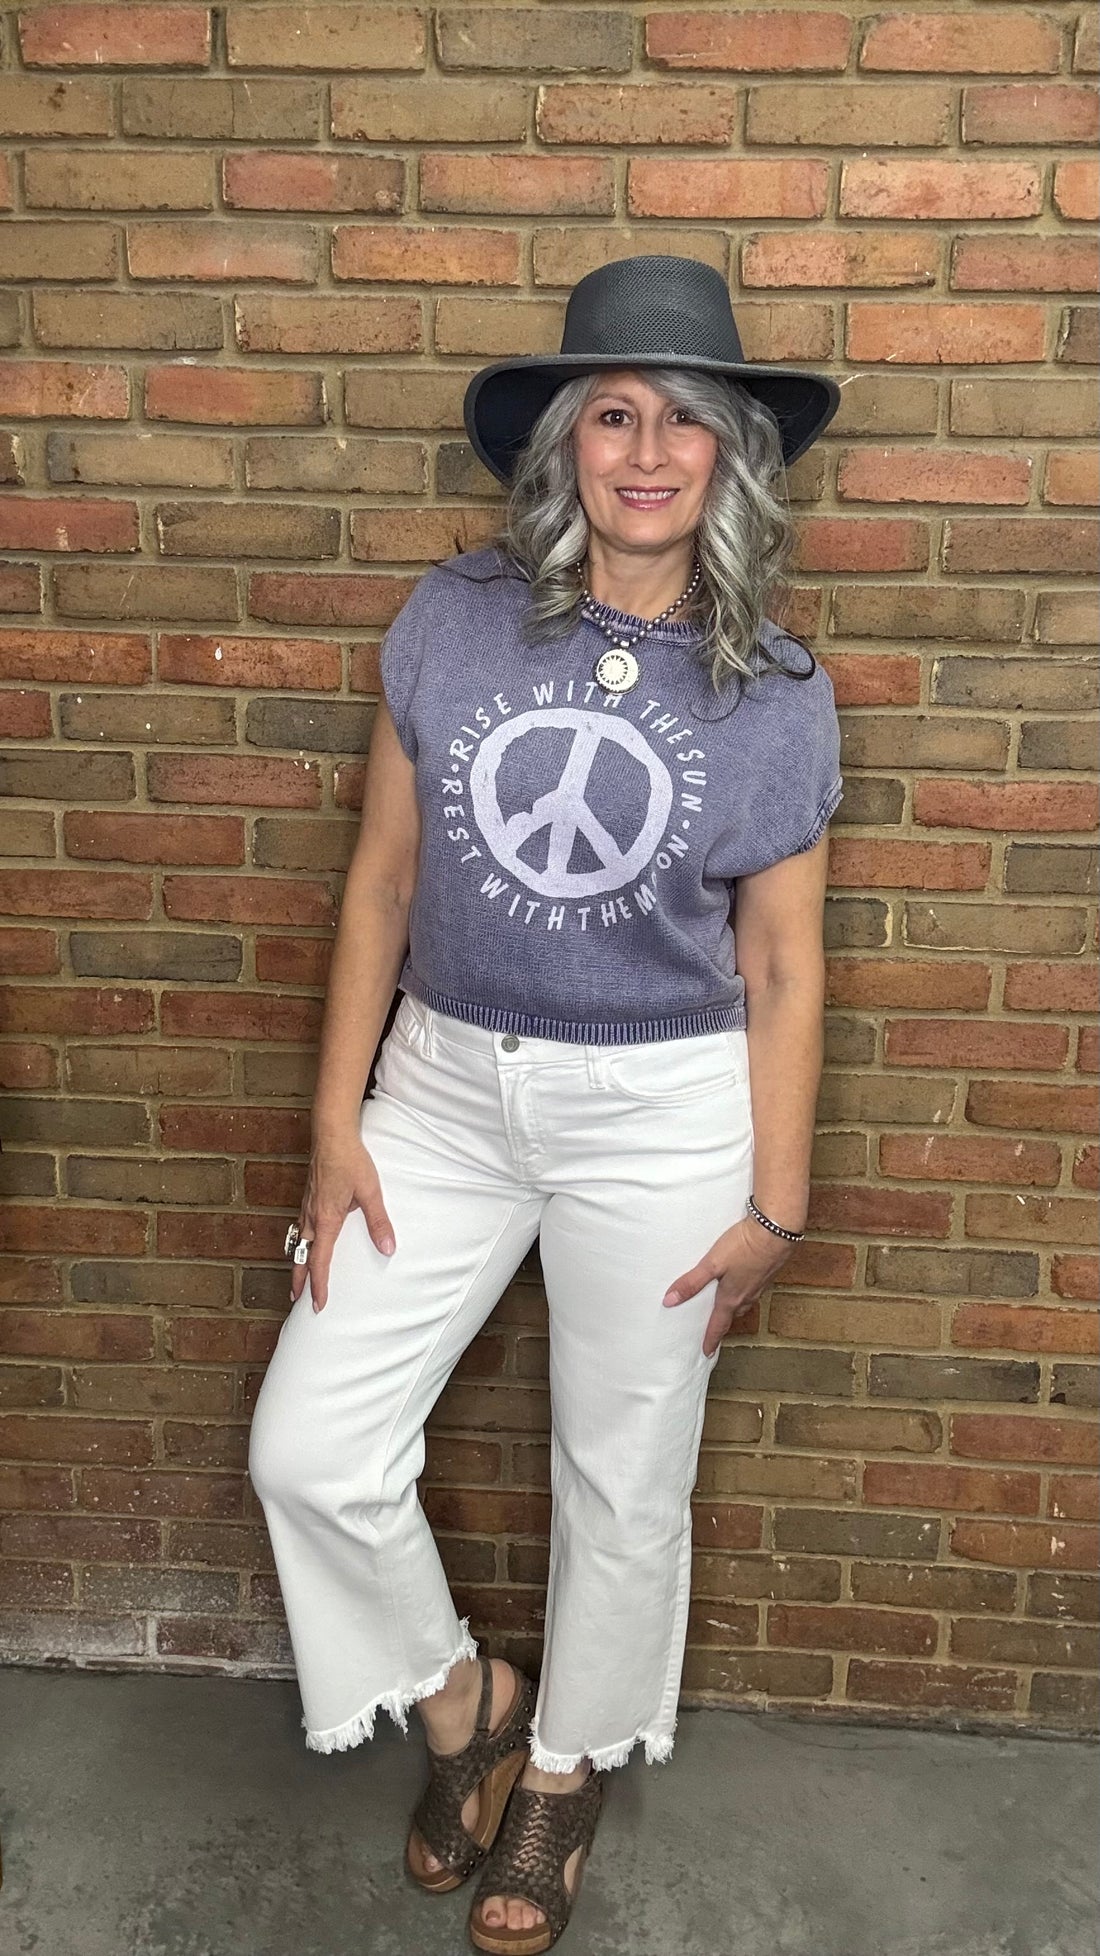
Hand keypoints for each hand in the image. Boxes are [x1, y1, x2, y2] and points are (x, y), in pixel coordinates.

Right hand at [290, 1131, 395, 1312]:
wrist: (332, 1133)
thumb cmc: (351, 1161)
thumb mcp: (370, 1192)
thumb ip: (379, 1222)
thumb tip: (388, 1248)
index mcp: (326, 1220)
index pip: (319, 1262)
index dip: (319, 1285)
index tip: (318, 1304)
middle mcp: (311, 1216)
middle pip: (300, 1256)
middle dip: (299, 1279)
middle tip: (296, 1298)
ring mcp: (307, 1205)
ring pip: (297, 1241)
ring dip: (297, 1260)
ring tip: (297, 1275)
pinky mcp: (308, 1195)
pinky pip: (299, 1226)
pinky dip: (298, 1241)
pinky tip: (304, 1239)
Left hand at [662, 1214, 799, 1357]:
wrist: (776, 1231)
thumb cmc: (743, 1247)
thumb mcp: (712, 1264)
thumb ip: (691, 1282)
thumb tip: (670, 1301)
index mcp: (731, 1297)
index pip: (718, 1324)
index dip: (711, 1339)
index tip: (706, 1352)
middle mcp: (748, 1295)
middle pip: (733, 1315)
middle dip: (723, 1323)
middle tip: (714, 1329)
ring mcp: (760, 1285)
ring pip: (745, 1302)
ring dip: (735, 1307)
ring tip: (726, 1306)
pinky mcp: (768, 1272)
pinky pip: (754, 1290)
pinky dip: (746, 1291)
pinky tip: (743, 1281)